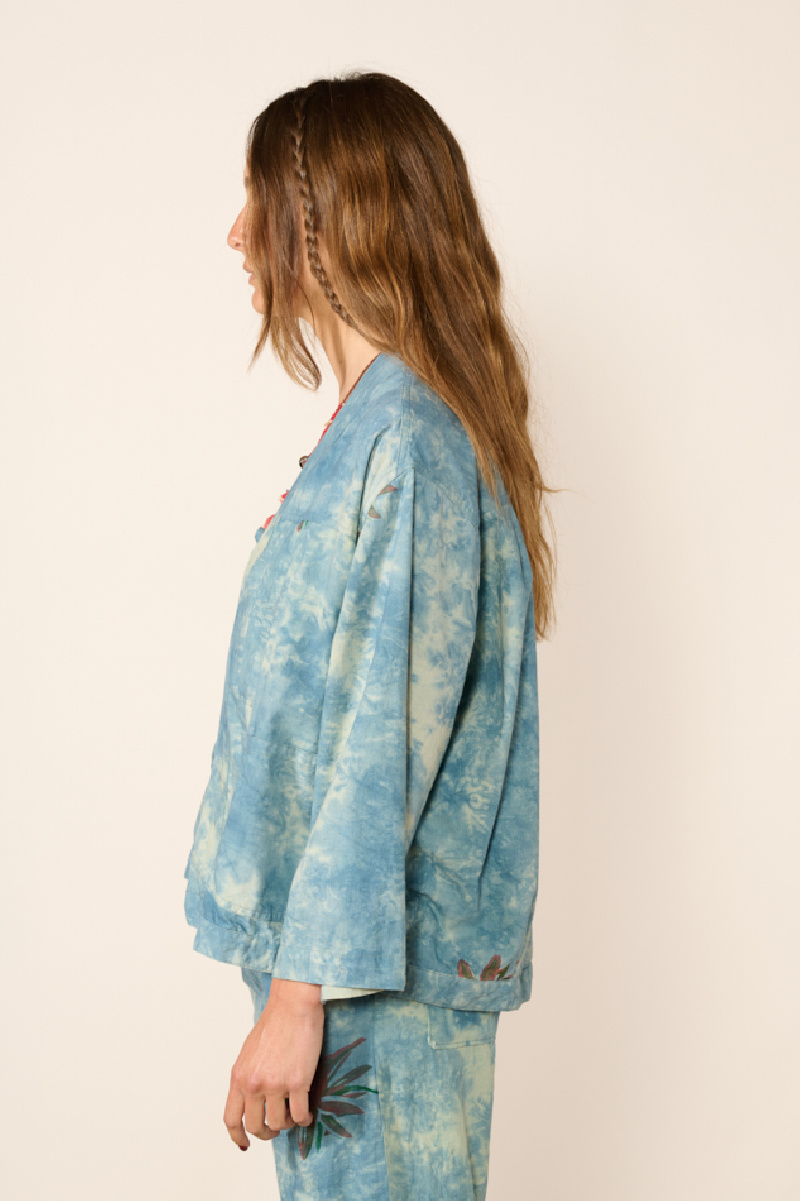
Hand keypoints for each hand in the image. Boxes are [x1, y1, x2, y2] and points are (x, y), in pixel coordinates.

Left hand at [223, 979, 324, 1149]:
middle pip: (255, 1126)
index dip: (237, 1136)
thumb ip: (247, 1077)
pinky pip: (300, 1115)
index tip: (245, 1143)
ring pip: (279, 1124)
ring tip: (293, 1115)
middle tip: (276, 1128)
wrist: (293, 1005)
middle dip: (266, 1132)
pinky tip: (307, 1113)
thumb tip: (252, 1100)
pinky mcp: (298, 1082)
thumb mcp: (249, 1053)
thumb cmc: (274, 1023)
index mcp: (238, 1077)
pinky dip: (304, 1119)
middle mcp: (253, 1084)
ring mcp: (275, 1084)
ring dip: (287, 1124)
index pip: (231, 1118)